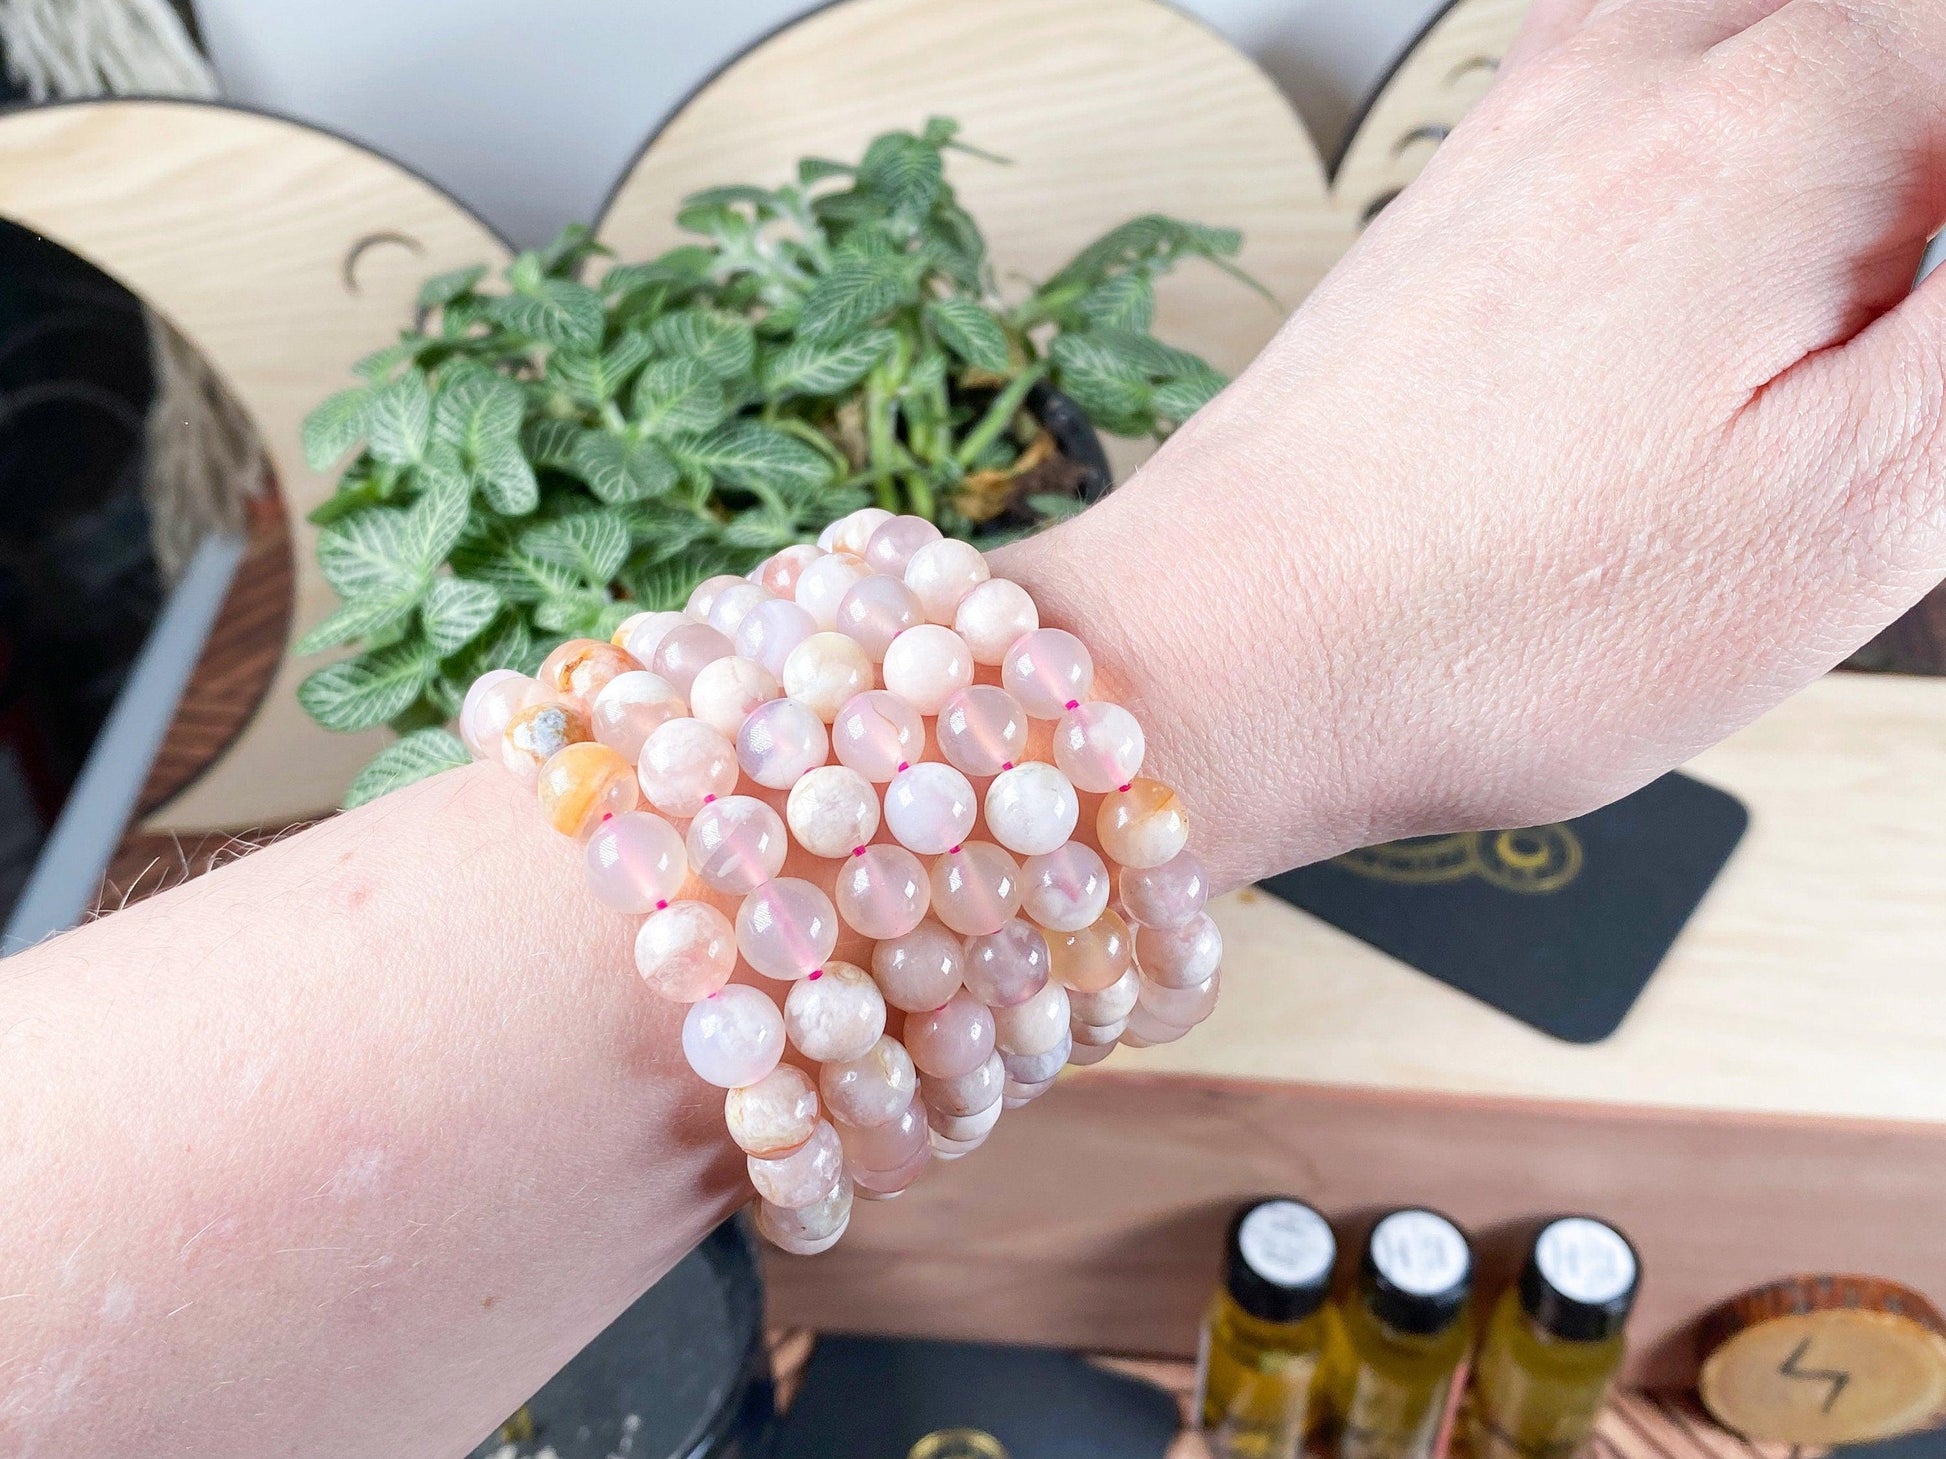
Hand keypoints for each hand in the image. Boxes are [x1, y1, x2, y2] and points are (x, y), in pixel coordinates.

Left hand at [1002, 0, 1945, 886]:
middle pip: (1900, 82)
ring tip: (1772, 424)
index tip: (1900, 416)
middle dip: (1897, 262)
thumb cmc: (1495, 620)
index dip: (1944, 311)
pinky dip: (1728, 233)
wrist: (1229, 653)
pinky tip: (1685, 380)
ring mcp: (1536, 113)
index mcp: (1796, 103)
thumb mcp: (1864, 498)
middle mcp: (1649, 59)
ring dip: (1838, 235)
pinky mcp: (1471, 193)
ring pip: (1787, 95)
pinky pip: (1665, 141)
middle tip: (1857, 419)